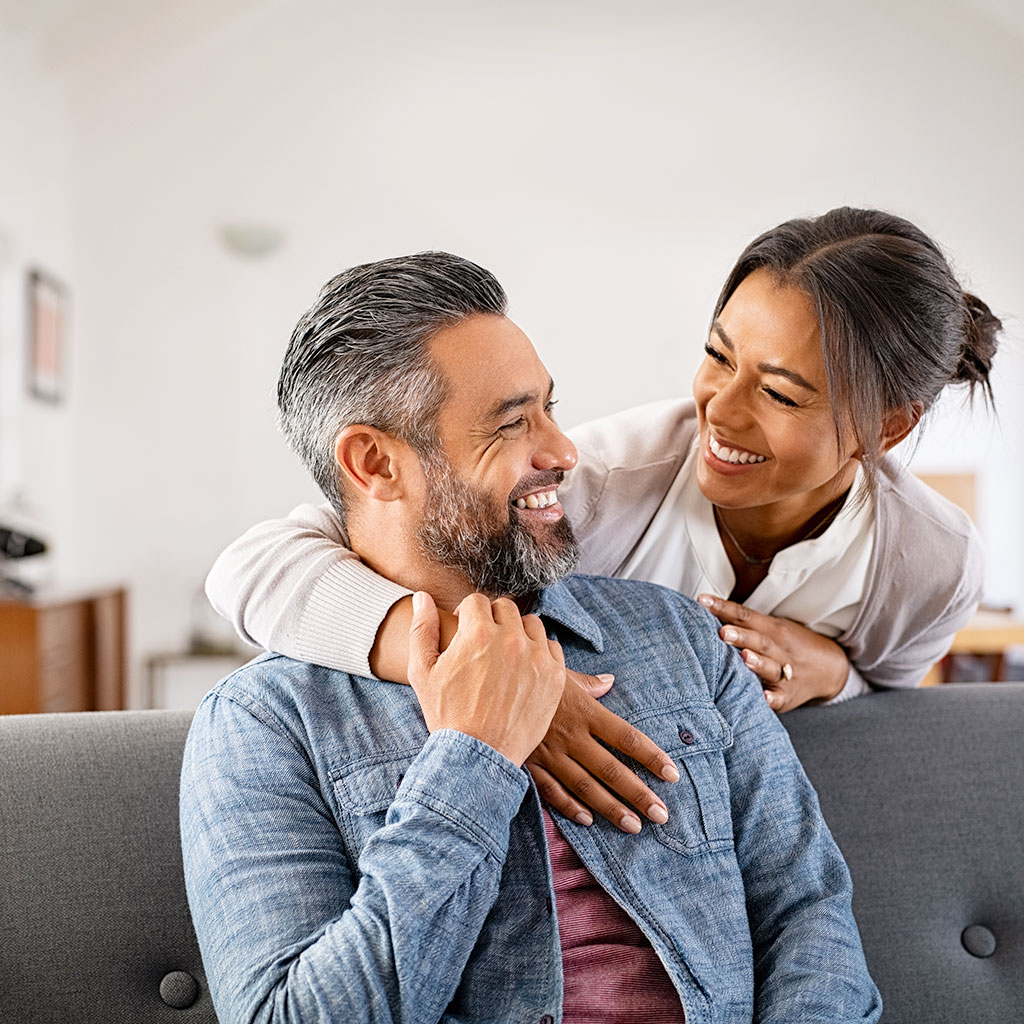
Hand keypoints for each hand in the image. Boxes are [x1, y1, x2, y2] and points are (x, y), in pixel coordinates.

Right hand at [408, 592, 565, 766]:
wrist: (478, 755)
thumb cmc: (446, 714)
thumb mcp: (422, 672)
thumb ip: (422, 629)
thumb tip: (422, 597)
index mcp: (477, 633)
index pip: (477, 601)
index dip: (467, 615)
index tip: (466, 632)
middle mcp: (510, 639)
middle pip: (505, 608)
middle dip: (492, 620)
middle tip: (485, 644)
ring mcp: (536, 657)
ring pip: (531, 624)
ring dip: (518, 633)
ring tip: (506, 655)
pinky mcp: (555, 676)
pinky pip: (551, 647)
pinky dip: (539, 652)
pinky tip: (524, 669)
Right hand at [526, 672, 679, 833]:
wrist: (485, 682)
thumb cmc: (526, 673)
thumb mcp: (559, 671)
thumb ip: (588, 682)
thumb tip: (610, 681)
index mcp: (584, 710)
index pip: (626, 737)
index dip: (651, 756)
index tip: (672, 774)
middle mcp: (571, 735)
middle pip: (611, 769)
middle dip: (639, 793)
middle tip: (661, 814)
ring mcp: (549, 752)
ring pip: (585, 786)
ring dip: (611, 808)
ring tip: (634, 826)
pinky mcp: (529, 763)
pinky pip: (551, 790)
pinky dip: (569, 807)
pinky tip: (588, 820)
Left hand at [697, 594, 848, 712]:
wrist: (830, 669)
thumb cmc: (787, 645)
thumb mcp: (771, 628)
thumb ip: (743, 622)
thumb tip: (705, 608)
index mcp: (772, 629)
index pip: (745, 616)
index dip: (724, 608)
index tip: (702, 601)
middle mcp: (780, 649)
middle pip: (759, 640)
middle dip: (741, 636)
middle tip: (722, 632)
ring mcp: (786, 673)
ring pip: (771, 667)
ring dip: (757, 663)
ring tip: (743, 658)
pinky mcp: (788, 696)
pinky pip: (780, 697)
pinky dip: (773, 698)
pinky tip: (764, 698)